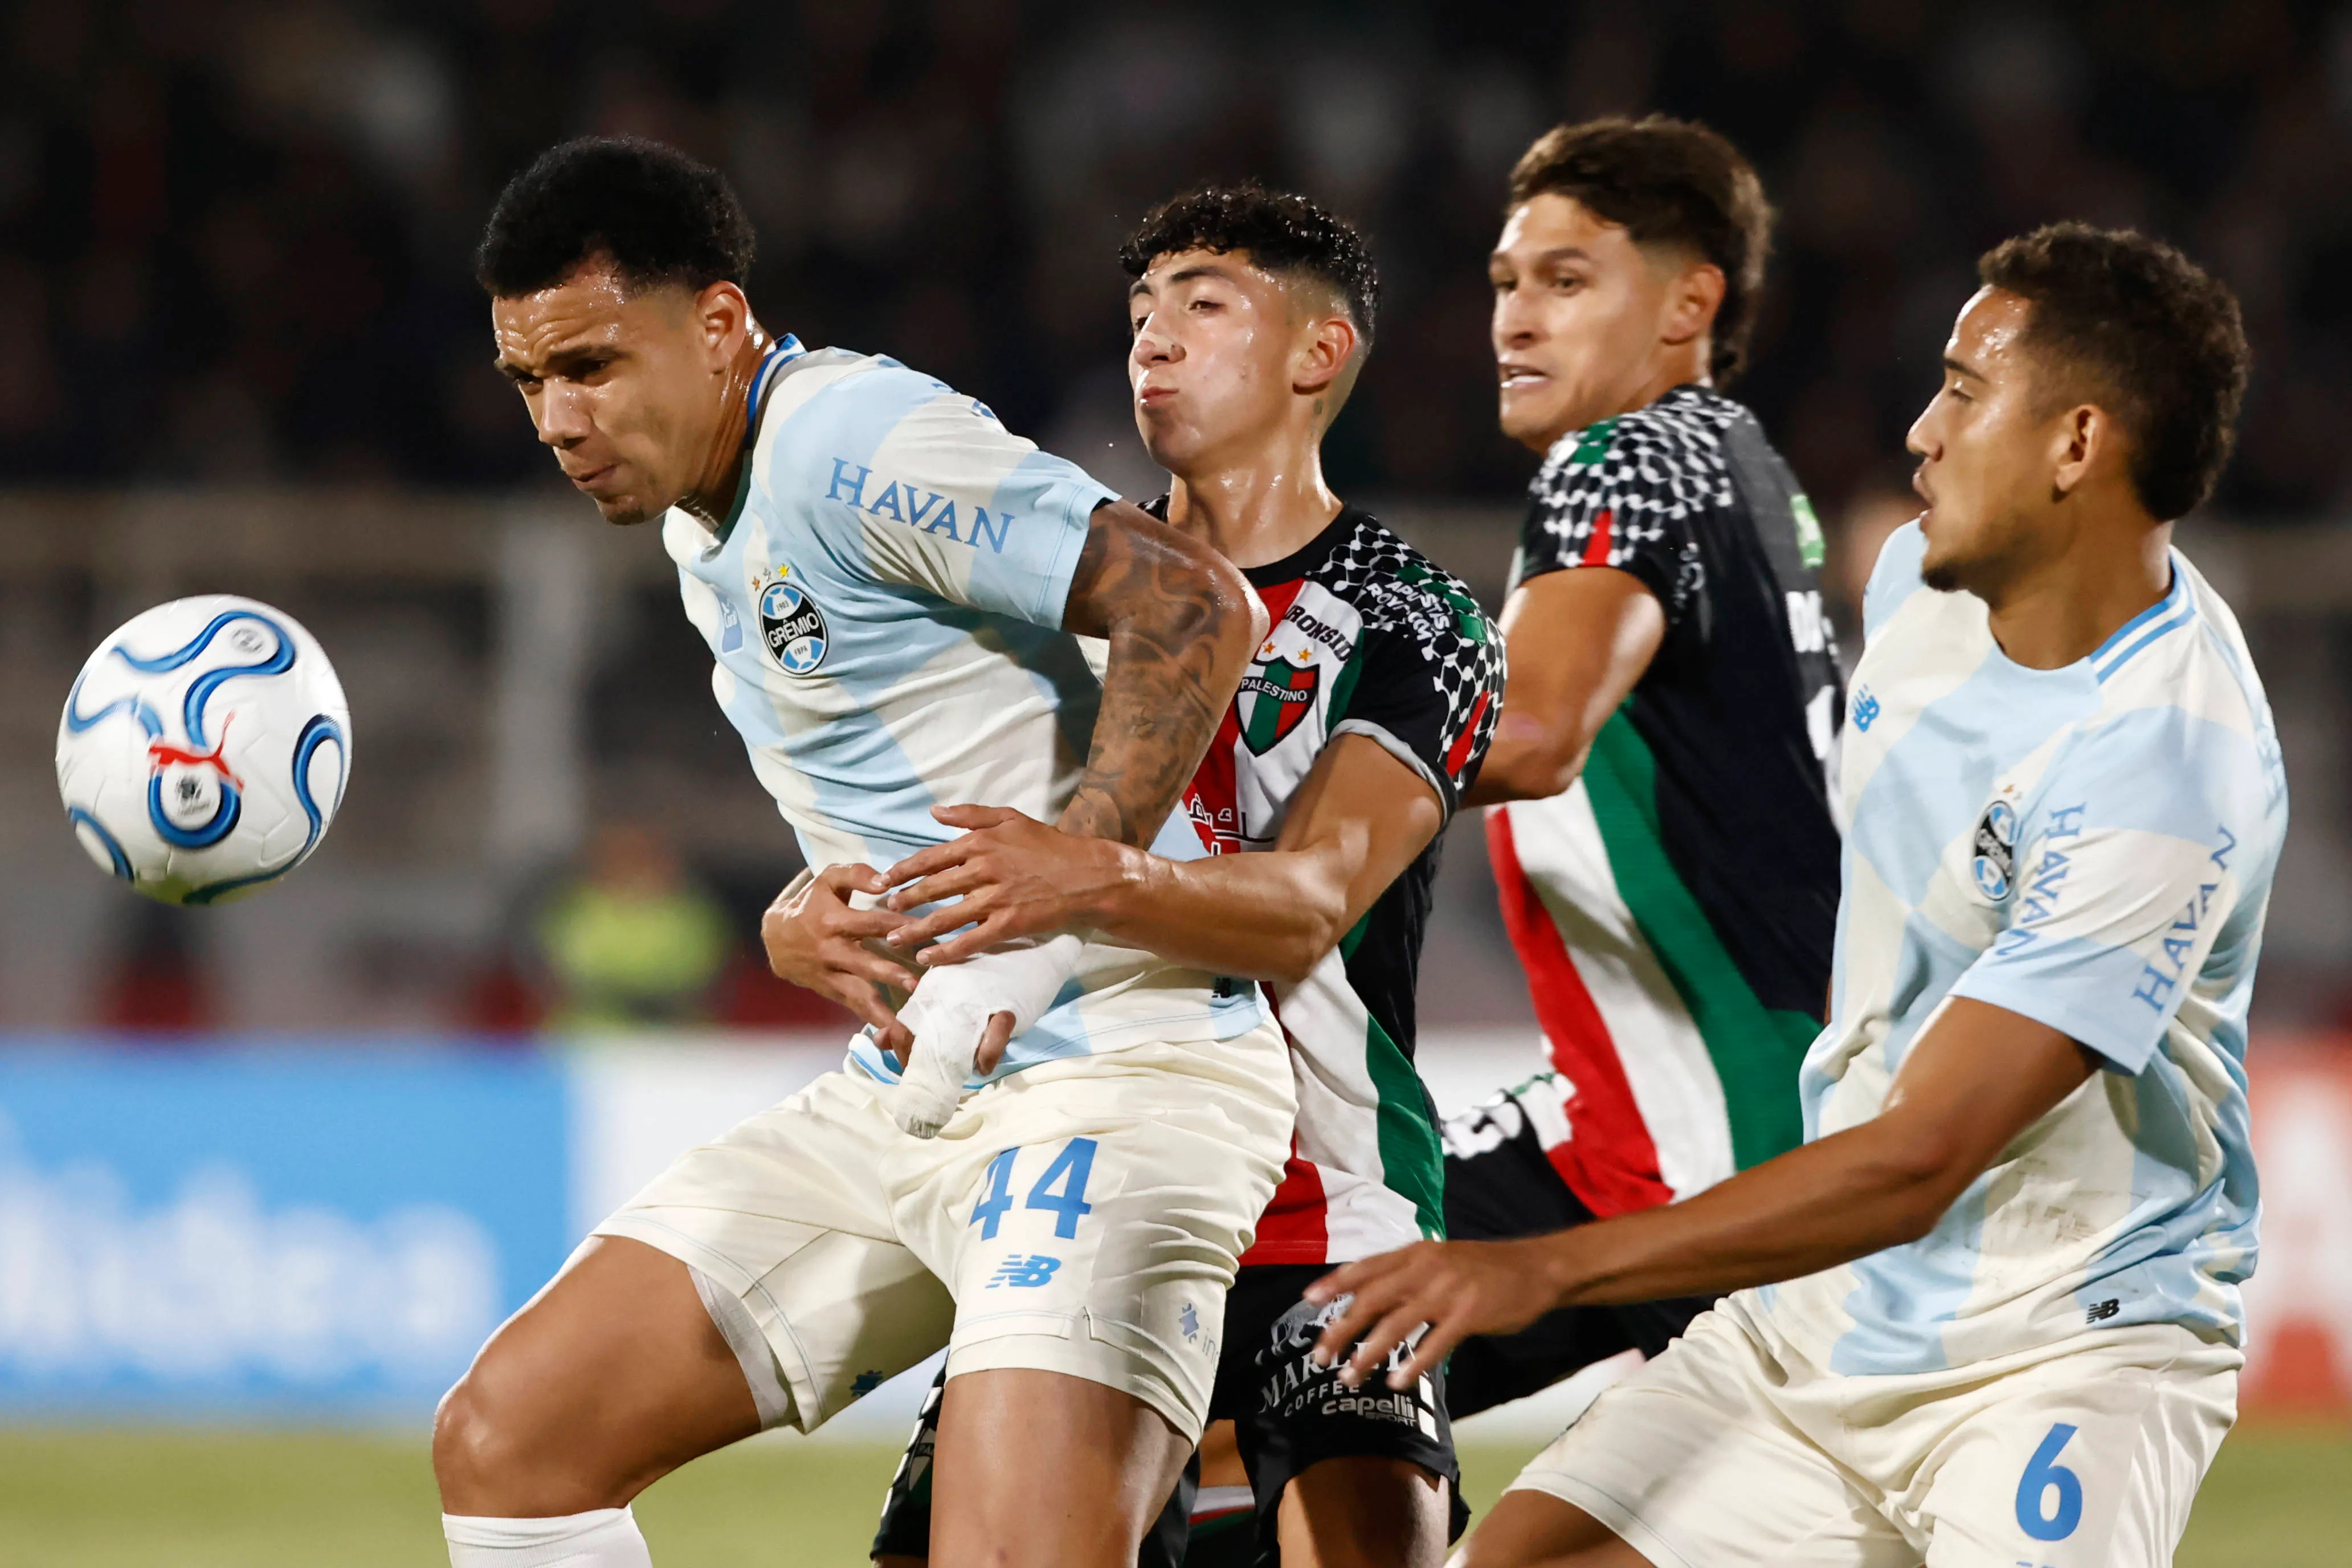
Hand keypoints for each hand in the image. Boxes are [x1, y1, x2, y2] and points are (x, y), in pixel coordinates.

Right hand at [760, 864, 919, 1057]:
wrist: (774, 937)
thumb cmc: (811, 903)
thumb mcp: (827, 880)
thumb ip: (856, 874)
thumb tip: (884, 882)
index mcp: (834, 921)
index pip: (872, 922)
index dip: (899, 925)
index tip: (927, 930)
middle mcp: (831, 951)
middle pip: (863, 963)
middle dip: (889, 974)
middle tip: (915, 984)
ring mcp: (830, 974)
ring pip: (857, 994)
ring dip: (881, 1010)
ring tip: (905, 1027)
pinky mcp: (831, 990)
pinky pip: (853, 1007)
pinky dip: (871, 1021)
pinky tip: (892, 1038)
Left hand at [879, 805, 1137, 965]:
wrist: (1087, 875)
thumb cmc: (1049, 845)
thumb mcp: (1010, 818)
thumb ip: (971, 814)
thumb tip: (934, 812)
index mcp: (980, 842)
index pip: (931, 857)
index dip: (903, 870)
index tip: (882, 880)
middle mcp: (983, 869)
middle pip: (932, 888)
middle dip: (903, 901)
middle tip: (883, 912)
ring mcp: (996, 898)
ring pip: (945, 917)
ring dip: (915, 930)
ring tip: (893, 939)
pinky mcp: (1009, 923)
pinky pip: (970, 941)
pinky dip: (946, 951)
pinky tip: (928, 959)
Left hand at [1304, 1238, 1569, 1390]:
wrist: (1536, 1268)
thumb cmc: (1483, 1269)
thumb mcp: (1440, 1259)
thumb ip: (1407, 1275)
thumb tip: (1369, 1298)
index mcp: (1416, 1252)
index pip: (1366, 1267)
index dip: (1336, 1283)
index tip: (1309, 1301)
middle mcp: (1426, 1267)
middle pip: (1372, 1299)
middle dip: (1341, 1329)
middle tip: (1320, 1355)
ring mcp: (1448, 1290)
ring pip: (1397, 1324)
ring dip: (1369, 1352)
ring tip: (1350, 1375)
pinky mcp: (1470, 1313)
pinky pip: (1435, 1343)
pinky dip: (1414, 1363)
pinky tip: (1398, 1381)